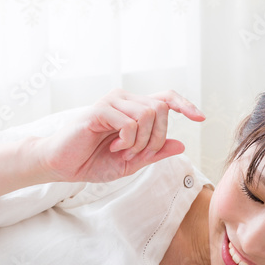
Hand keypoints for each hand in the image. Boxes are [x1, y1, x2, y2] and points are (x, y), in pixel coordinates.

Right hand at [36, 89, 204, 183]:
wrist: (63, 166)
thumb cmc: (92, 161)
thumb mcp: (131, 162)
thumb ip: (154, 153)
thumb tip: (181, 144)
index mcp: (134, 110)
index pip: (166, 98)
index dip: (185, 105)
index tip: (201, 117)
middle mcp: (125, 100)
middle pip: (161, 109)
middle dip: (156, 138)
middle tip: (136, 154)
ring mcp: (112, 102)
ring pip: (148, 114)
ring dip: (140, 141)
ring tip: (121, 151)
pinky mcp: (100, 110)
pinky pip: (130, 122)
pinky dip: (127, 140)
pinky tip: (113, 147)